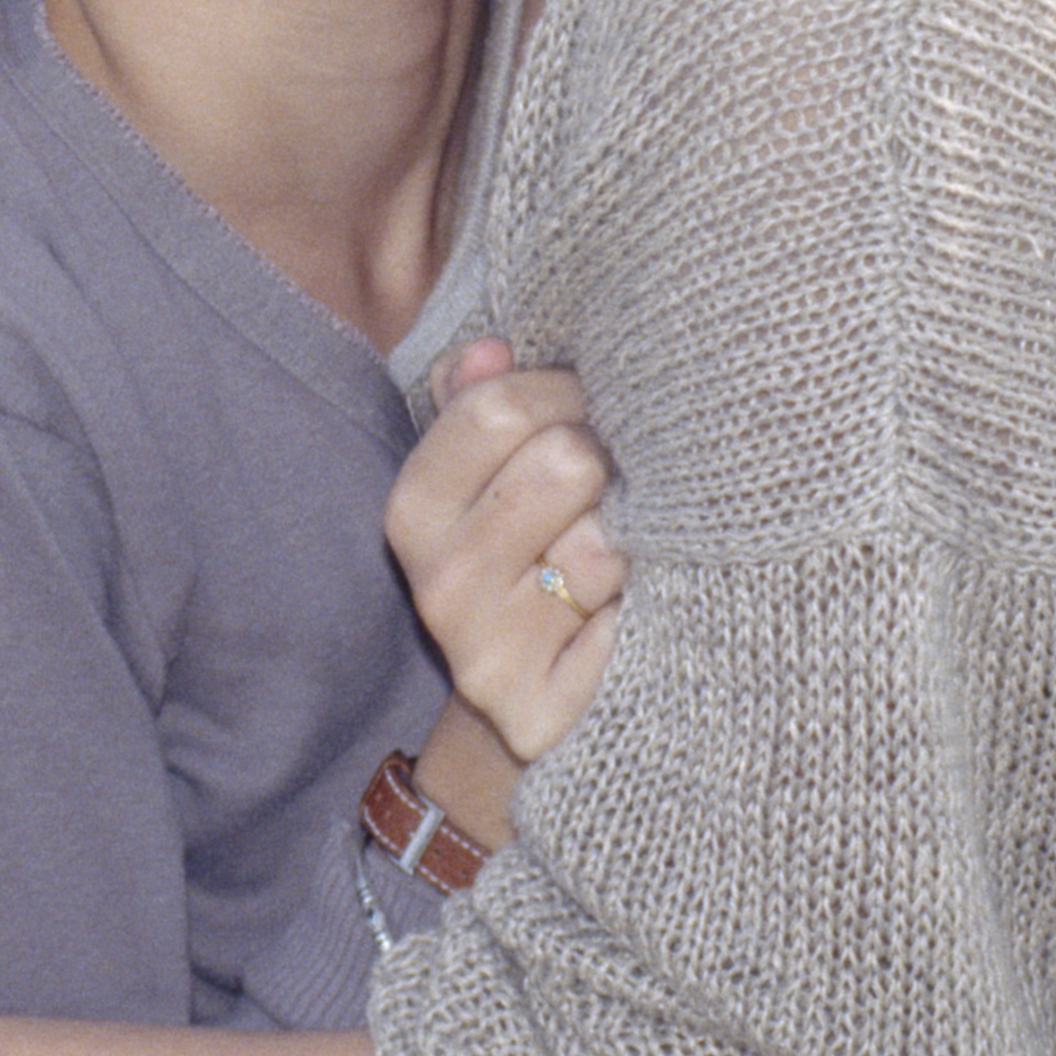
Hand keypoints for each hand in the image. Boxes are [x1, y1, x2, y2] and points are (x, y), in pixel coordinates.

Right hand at [384, 339, 623, 764]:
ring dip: (629, 537)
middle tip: (613, 485)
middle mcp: (437, 582)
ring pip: (603, 539)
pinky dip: (641, 602)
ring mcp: (486, 650)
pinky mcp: (538, 705)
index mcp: (414, 508)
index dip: (564, 391)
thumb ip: (480, 403)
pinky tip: (627, 611)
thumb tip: (491, 349)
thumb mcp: (491, 478)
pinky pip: (623, 614)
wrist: (530, 706)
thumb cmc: (528, 561)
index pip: (497, 406)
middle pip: (561, 462)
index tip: (590, 408)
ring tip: (618, 554)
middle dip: (606, 461)